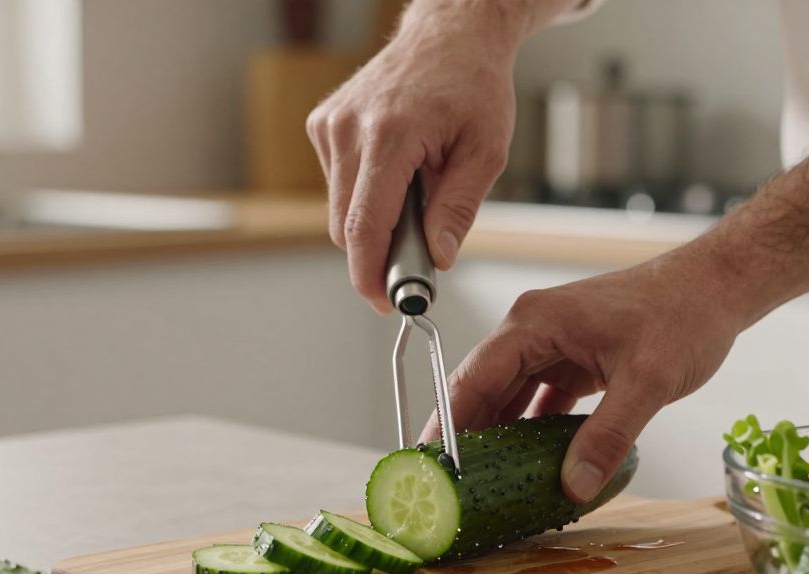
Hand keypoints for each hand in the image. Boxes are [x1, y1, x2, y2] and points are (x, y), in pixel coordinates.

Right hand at [306, 6, 522, 312]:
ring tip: (416, 193)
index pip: (365, 225)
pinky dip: (364, 194)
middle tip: (419, 256)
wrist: (449, 35)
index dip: (370, 274)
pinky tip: (395, 170)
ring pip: (340, 210)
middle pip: (346, 227)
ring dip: (373, 221)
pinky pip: (337, 185)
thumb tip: (436, 260)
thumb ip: (457, 209)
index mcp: (389, 135)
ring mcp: (329, 125)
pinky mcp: (322, 125)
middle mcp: (348, 128)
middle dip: (378, 254)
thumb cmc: (473, 86)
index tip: (385, 303)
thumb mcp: (486, 151)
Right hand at [423, 252, 742, 501]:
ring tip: (479, 481)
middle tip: (447, 483)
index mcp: (533, 323)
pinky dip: (529, 431)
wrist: (717, 286)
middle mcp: (531, 330)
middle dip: (464, 435)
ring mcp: (550, 344)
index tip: (430, 462)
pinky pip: (536, 399)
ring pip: (507, 397)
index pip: (472, 378)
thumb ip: (606, 437)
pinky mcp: (570, 359)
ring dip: (496, 436)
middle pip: (480, 389)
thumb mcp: (647, 382)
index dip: (447, 423)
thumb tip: (573, 486)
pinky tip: (525, 464)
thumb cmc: (683, 314)